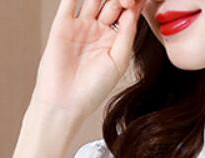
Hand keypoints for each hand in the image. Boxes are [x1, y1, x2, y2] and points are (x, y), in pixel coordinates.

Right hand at [31, 0, 146, 119]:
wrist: (66, 101)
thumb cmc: (94, 89)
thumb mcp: (118, 62)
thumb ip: (127, 35)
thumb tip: (134, 10)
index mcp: (115, 41)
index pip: (128, 14)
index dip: (135, 5)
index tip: (143, 0)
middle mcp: (98, 30)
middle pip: (112, 2)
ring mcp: (81, 26)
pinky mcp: (62, 24)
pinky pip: (69, 1)